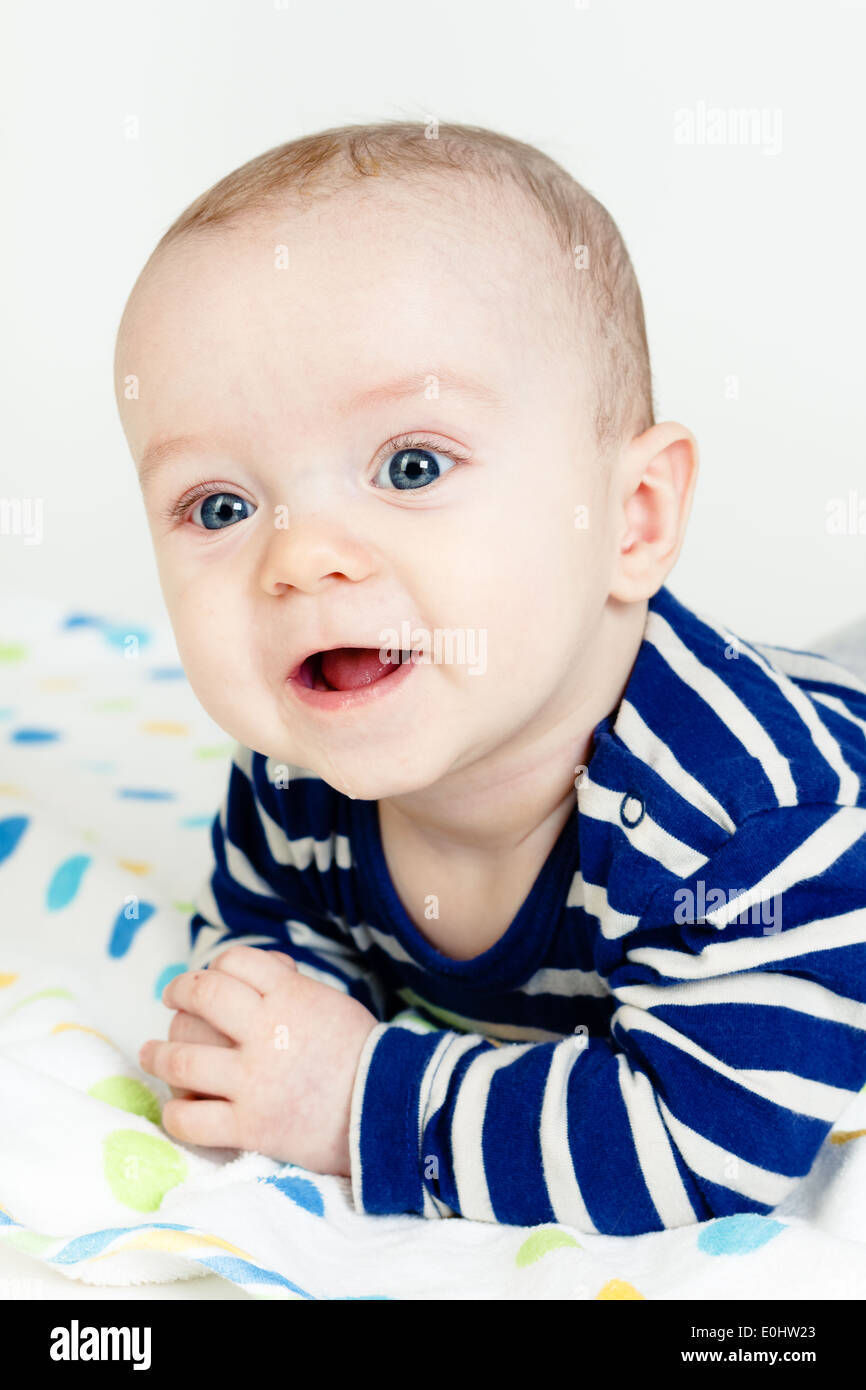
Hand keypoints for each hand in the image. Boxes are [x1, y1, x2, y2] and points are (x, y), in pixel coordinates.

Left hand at [138, 946, 379, 1175]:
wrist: (388, 1111)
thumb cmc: (362, 1054)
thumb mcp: (331, 1002)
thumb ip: (291, 986)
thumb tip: (256, 970)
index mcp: (290, 995)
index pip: (234, 961)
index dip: (215, 966)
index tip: (208, 979)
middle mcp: (266, 1032)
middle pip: (201, 996)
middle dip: (178, 993)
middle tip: (171, 1000)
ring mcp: (254, 1081)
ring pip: (183, 1058)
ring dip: (158, 1053)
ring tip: (150, 1053)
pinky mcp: (250, 1126)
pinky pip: (192, 1118)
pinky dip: (175, 1111)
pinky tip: (175, 1106)